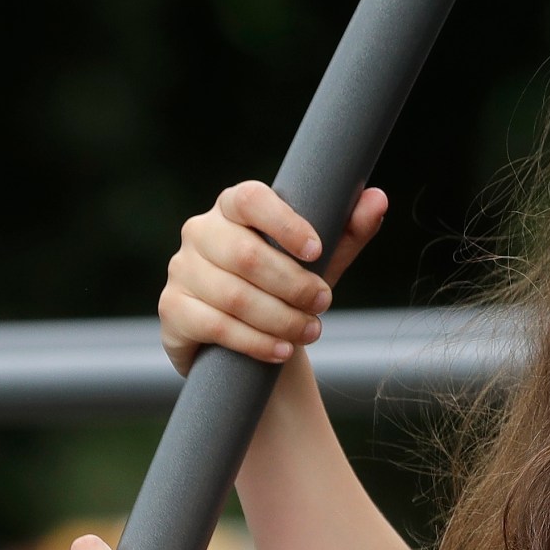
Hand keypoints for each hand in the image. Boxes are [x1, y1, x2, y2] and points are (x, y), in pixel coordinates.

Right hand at [160, 182, 387, 375]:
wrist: (250, 340)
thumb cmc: (287, 286)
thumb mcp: (323, 260)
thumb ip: (348, 230)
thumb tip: (377, 198)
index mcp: (233, 207)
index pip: (249, 199)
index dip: (283, 223)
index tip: (317, 251)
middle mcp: (200, 232)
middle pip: (245, 255)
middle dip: (293, 284)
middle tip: (324, 303)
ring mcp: (181, 270)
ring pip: (232, 296)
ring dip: (280, 318)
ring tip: (311, 331)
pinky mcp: (173, 310)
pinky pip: (214, 326)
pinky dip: (255, 341)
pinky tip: (283, 350)